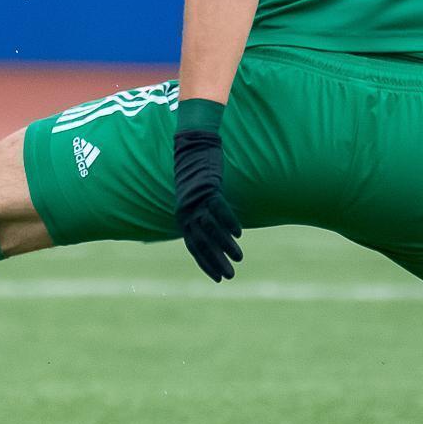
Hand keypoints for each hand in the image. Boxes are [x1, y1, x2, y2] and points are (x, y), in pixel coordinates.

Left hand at [173, 113, 242, 282]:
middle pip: (201, 242)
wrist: (193, 145)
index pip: (194, 247)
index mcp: (183, 217)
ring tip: (238, 258)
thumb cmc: (198, 173)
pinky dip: (228, 221)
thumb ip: (203, 215)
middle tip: (229, 276)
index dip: (205, 263)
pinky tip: (239, 233)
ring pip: (210, 228)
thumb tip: (215, 232)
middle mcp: (187, 212)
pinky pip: (218, 208)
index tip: (218, 278)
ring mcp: (196, 200)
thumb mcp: (197, 198)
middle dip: (215, 261)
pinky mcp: (207, 187)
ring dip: (224, 244)